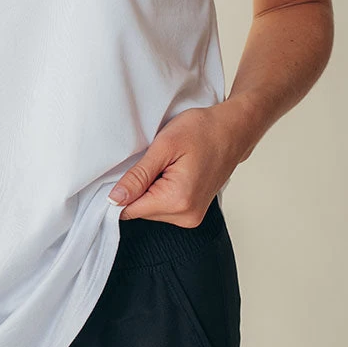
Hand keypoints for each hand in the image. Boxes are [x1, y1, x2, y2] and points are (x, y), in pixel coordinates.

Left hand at [107, 103, 251, 222]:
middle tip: (153, 162)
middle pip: (140, 210)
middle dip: (138, 187)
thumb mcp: (164, 146)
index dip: (119, 192)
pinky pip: (163, 206)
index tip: (127, 171)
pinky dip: (160, 191)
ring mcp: (192, 216)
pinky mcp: (193, 212)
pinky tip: (171, 172)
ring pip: (150, 209)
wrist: (233, 130)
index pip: (129, 211)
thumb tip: (114, 199)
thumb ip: (138, 177)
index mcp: (177, 201)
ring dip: (150, 188)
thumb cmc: (203, 131)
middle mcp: (186, 216)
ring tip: (166, 165)